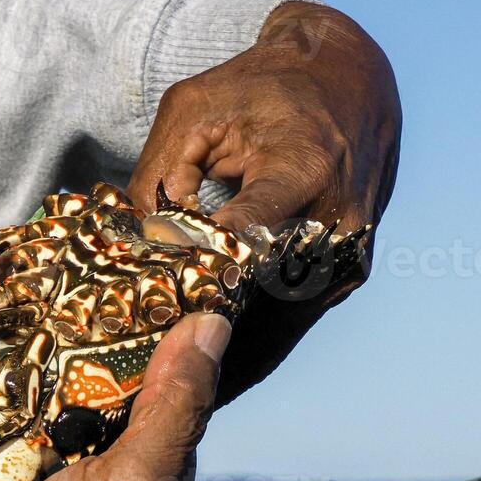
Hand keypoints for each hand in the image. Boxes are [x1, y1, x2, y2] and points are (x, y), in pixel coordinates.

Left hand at [127, 1, 401, 403]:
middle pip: (260, 299)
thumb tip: (129, 248)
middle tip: (139, 384)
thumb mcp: (195, 110)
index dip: (193, 279)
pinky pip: (291, 322)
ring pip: (278, 327)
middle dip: (201, 338)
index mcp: (305, 170)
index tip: (147, 320)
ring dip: (225, 360)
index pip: (245, 239)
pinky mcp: (345, 277)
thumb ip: (158, 176)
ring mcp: (347, 258)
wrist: (352, 82)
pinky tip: (204, 379)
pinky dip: (248, 345)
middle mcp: (337, 223)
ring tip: (163, 399)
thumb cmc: (263, 87)